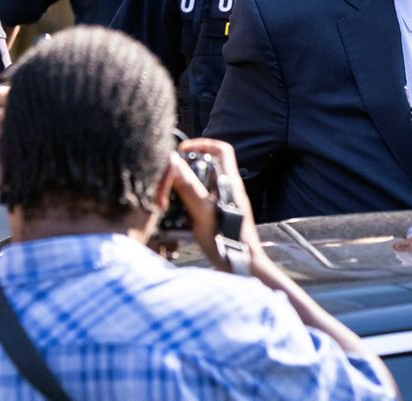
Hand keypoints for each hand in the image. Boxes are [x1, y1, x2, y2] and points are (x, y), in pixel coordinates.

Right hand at [169, 137, 264, 272]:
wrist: (242, 266)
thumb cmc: (228, 241)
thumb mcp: (203, 212)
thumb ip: (189, 187)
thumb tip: (174, 162)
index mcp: (231, 183)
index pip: (221, 149)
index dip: (202, 144)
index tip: (182, 151)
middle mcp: (230, 190)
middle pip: (208, 167)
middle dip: (187, 171)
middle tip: (170, 181)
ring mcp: (226, 203)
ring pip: (202, 186)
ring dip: (185, 191)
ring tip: (170, 201)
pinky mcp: (220, 216)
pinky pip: (201, 204)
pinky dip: (188, 207)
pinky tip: (177, 220)